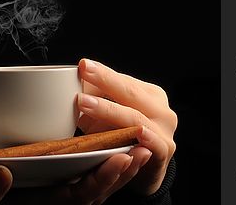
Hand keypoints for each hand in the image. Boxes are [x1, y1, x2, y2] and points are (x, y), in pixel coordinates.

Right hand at [0, 152, 143, 204]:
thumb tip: (2, 175)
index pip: (73, 199)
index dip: (99, 180)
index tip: (120, 158)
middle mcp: (40, 204)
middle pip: (89, 196)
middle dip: (118, 175)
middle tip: (144, 149)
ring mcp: (41, 197)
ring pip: (86, 189)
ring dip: (112, 171)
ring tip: (136, 147)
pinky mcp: (37, 188)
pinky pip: (73, 181)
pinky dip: (93, 167)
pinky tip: (105, 148)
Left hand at [76, 58, 177, 196]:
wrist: (144, 169)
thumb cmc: (124, 136)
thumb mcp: (109, 113)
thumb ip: (97, 97)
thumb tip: (72, 81)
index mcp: (149, 95)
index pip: (122, 80)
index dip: (102, 72)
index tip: (83, 65)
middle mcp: (160, 110)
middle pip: (129, 92)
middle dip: (105, 81)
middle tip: (84, 72)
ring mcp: (164, 131)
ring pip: (135, 118)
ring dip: (109, 110)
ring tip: (84, 102)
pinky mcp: (163, 153)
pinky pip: (154, 144)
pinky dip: (146, 138)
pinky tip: (138, 132)